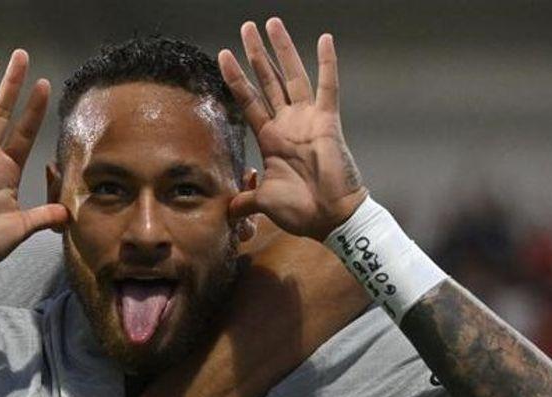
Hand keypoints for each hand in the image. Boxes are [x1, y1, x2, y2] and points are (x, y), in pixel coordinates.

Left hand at [218, 18, 367, 239]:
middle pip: (268, 80)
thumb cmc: (300, 211)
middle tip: (246, 28)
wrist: (329, 218)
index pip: (248, 101)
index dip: (236, 79)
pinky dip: (327, 63)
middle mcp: (288, 123)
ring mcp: (308, 120)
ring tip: (271, 23)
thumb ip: (244, 200)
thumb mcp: (263, 202)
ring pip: (292, 76)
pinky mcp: (327, 122)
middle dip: (256, 54)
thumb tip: (226, 211)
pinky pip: (328, 87)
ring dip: (282, 49)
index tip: (222, 55)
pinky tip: (324, 39)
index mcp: (270, 138)